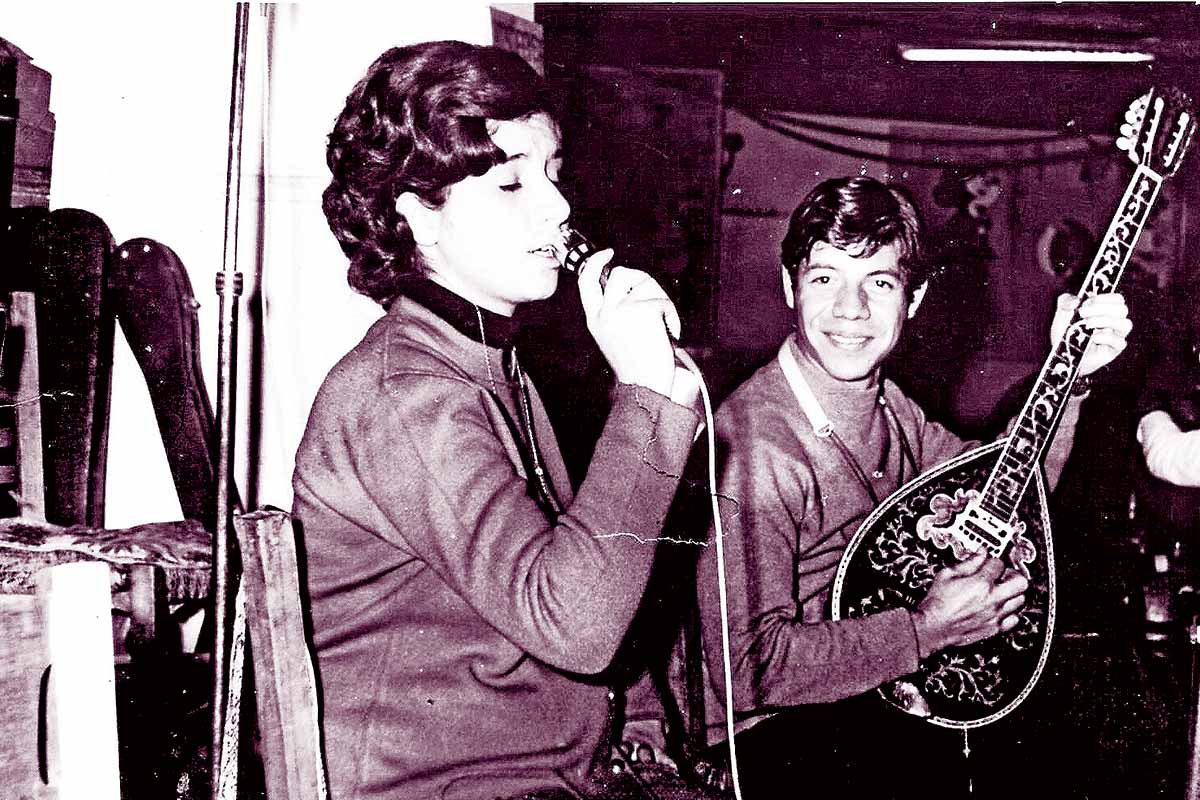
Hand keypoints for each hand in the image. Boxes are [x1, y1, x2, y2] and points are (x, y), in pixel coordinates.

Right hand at [577, 249, 679, 397]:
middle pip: (620, 274)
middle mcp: (605, 312)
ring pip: (644, 283)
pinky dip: (672, 315)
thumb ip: (614, 312)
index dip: (596, 262)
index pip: (586, 281)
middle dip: (641, 279)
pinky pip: (663, 301)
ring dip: (659, 298)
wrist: (645, 386)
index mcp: (595, 319)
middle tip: (652, 296)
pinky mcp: (643, 310)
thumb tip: (630, 288)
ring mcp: (623, 310)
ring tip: (662, 322)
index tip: (607, 253)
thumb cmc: (636, 368)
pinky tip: (669, 331)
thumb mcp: (613, 338)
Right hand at [912, 551, 1027, 657]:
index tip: (988, 562)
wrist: (933, 627)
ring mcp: (996, 615)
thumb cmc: (937, 603)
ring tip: (1001, 591)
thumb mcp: (947, 574)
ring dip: (1012, 593)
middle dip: (1012, 575)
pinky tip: (1000, 608)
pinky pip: (1015, 619)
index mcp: (980, 583)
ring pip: (1020, 599)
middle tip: (1003, 575)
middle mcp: (992, 599)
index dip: (992, 560)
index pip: (999, 563)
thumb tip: (980, 554)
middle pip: (1020, 582)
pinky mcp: (996, 628)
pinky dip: (1010, 612)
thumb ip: (968, 562)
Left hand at [1049, 292, 1131, 376]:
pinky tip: (1093, 337)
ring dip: (1105, 321)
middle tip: (1082, 313)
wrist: (1063, 355)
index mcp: (1106, 310)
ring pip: (1125, 324)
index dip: (1104, 298)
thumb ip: (1065, 302)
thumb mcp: (1062, 314)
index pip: (1117, 299)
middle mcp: (1114, 321)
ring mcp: (1115, 336)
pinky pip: (1120, 342)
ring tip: (1087, 324)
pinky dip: (1106, 338)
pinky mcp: (1113, 350)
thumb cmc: (1066, 332)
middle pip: (1122, 309)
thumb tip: (1075, 300)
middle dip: (1102, 308)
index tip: (1086, 302)